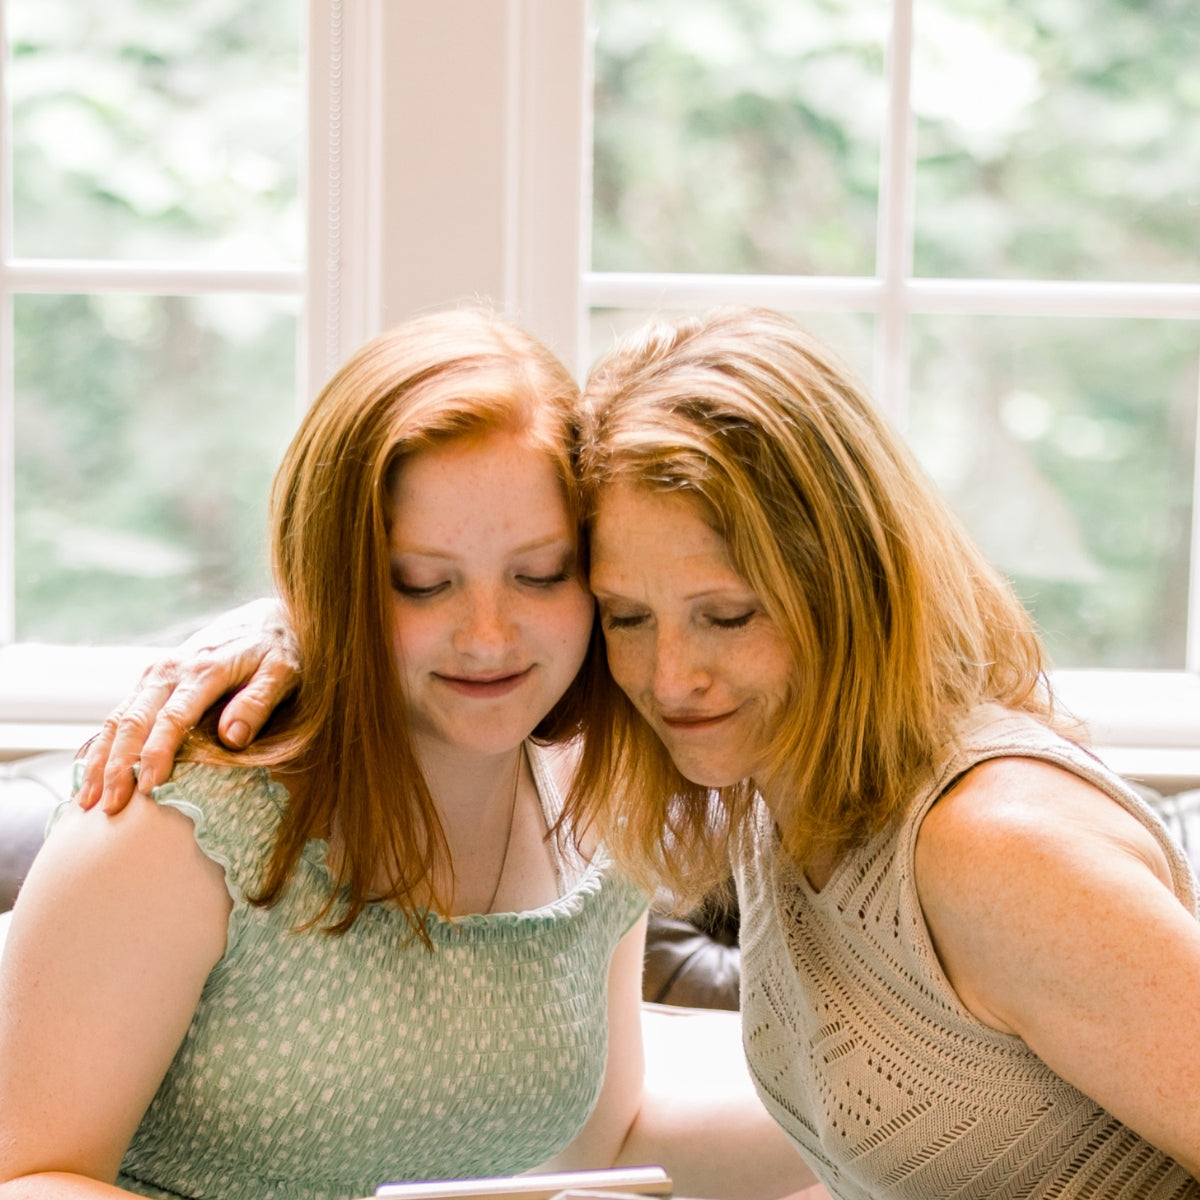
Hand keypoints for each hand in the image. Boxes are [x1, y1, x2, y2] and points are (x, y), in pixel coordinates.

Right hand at [76, 599, 299, 813]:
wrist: (266, 620)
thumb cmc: (280, 651)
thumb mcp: (284, 672)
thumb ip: (260, 702)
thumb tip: (233, 737)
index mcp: (205, 670)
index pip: (173, 718)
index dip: (158, 754)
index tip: (150, 788)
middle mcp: (171, 670)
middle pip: (133, 721)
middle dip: (118, 766)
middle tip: (109, 808)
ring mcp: (156, 674)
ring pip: (117, 718)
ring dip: (100, 760)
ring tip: (87, 801)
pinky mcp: (150, 680)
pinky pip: (118, 714)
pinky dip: (101, 745)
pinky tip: (91, 774)